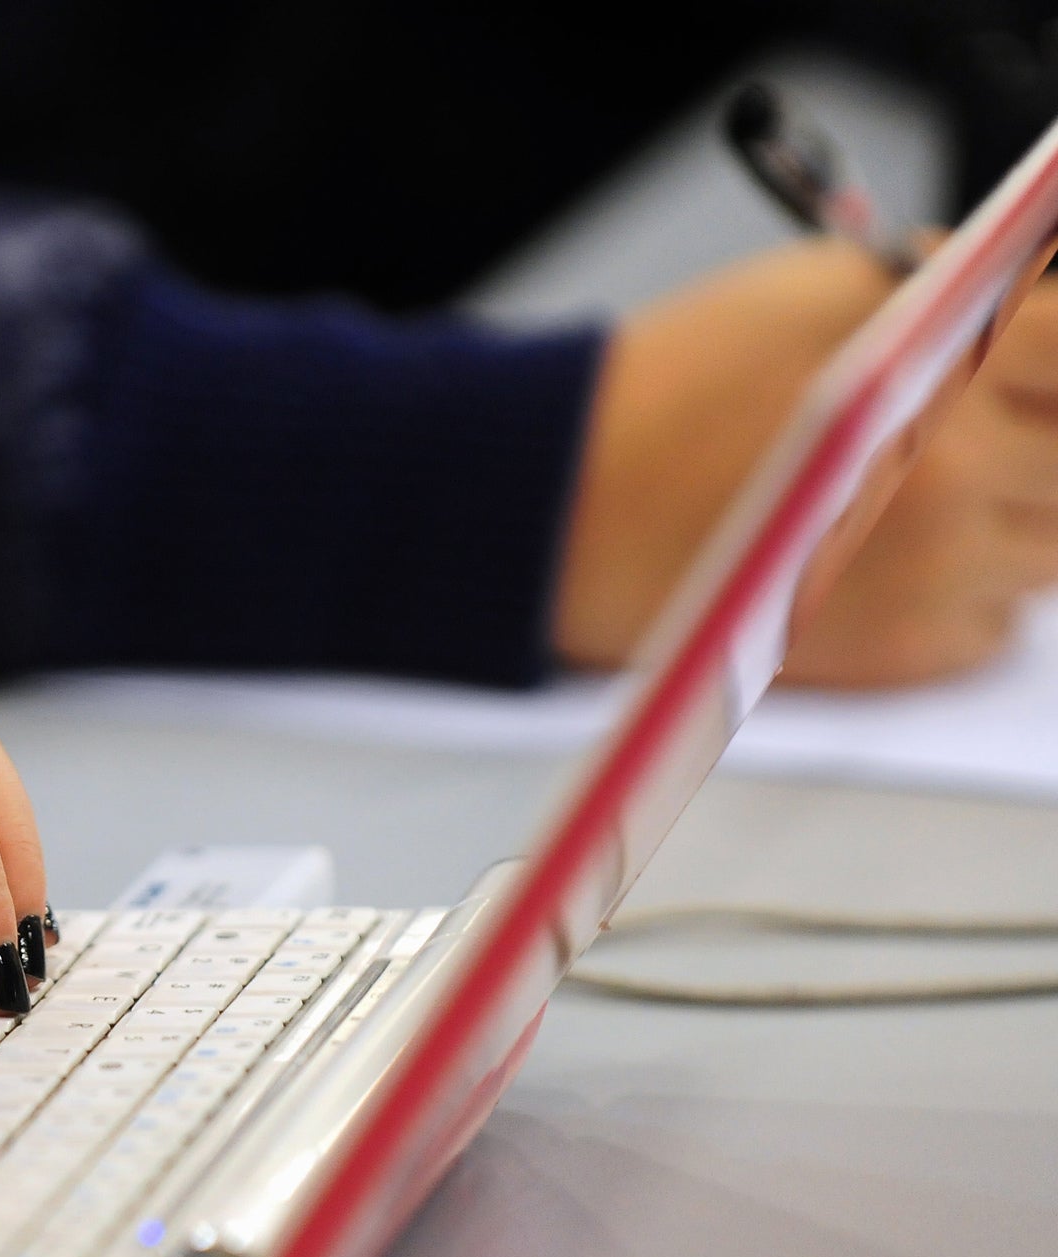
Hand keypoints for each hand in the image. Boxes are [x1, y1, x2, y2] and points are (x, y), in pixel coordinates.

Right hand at [554, 237, 1057, 685]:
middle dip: (1048, 432)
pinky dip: (972, 589)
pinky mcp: (900, 655)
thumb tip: (1022, 293)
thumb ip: (947, 281)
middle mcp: (962, 484)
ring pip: (1057, 550)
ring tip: (933, 482)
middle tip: (990, 418)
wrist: (568, 515)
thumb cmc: (669, 396)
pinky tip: (895, 551)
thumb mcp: (815, 283)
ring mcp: (936, 580)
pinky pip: (996, 623)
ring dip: (1023, 512)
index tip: (1042, 353)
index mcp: (947, 373)